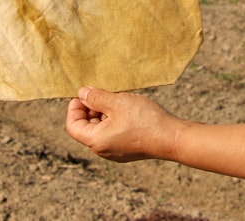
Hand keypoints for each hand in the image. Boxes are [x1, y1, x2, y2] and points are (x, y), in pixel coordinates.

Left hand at [65, 87, 182, 162]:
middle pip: (86, 127)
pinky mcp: (127, 149)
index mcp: (96, 141)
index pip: (73, 126)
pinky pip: (113, 133)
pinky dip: (114, 119)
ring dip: (103, 113)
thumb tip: (81, 93)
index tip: (85, 94)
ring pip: (101, 129)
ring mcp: (116, 151)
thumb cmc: (144, 120)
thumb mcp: (117, 103)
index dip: (74, 108)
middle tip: (102, 92)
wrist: (172, 138)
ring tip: (116, 98)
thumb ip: (96, 98)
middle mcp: (103, 150)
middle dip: (90, 108)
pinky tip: (126, 108)